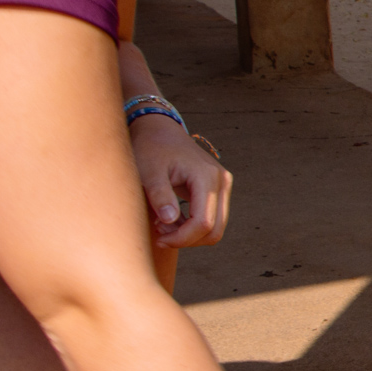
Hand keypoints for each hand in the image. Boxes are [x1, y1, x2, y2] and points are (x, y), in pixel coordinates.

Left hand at [129, 114, 230, 246]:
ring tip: (164, 225)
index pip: (203, 223)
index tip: (159, 238)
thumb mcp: (148, 172)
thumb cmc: (151, 148)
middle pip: (215, 229)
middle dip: (187, 239)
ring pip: (216, 227)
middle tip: (160, 233)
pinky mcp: (218, 189)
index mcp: (206, 177)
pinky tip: (172, 218)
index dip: (182, 238)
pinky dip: (193, 226)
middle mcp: (221, 182)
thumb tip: (169, 221)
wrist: (159, 131)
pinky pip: (212, 218)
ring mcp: (222, 185)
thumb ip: (160, 195)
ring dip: (190, 234)